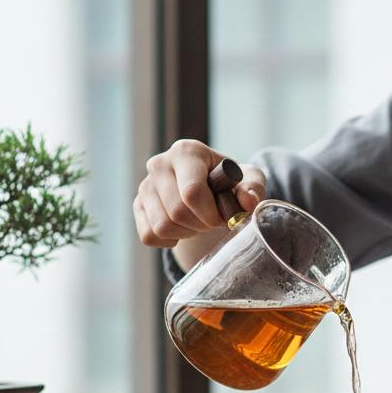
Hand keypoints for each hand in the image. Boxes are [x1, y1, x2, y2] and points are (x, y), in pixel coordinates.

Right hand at [132, 138, 265, 248]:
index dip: (210, 214)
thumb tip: (248, 202)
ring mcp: (145, 185)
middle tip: (213, 221)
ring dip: (186, 233)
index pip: (191, 192)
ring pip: (162, 227)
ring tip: (198, 222)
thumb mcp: (248, 179)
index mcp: (187, 151)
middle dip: (201, 225)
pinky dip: (169, 241)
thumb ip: (253, 188)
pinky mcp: (138, 205)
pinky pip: (149, 236)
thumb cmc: (230, 182)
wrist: (209, 189)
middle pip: (177, 212)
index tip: (223, 217)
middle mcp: (160, 164)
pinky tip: (182, 229)